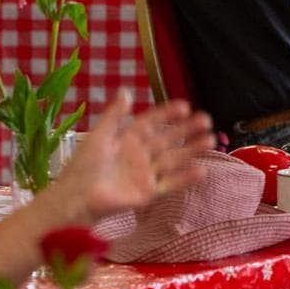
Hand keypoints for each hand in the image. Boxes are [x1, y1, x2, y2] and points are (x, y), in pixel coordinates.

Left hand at [52, 95, 214, 221]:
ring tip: (211, 139)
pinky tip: (202, 170)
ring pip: (174, 158)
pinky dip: (186, 178)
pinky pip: (171, 183)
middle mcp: (140, 154)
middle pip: (168, 139)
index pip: (152, 122)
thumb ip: (114, 114)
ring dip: (192, 149)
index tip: (185, 106)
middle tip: (206, 120)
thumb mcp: (99, 135)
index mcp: (127, 139)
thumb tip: (127, 90)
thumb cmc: (84, 166)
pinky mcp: (150, 192)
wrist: (78, 198)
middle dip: (186, 130)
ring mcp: (146, 173)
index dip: (167, 114)